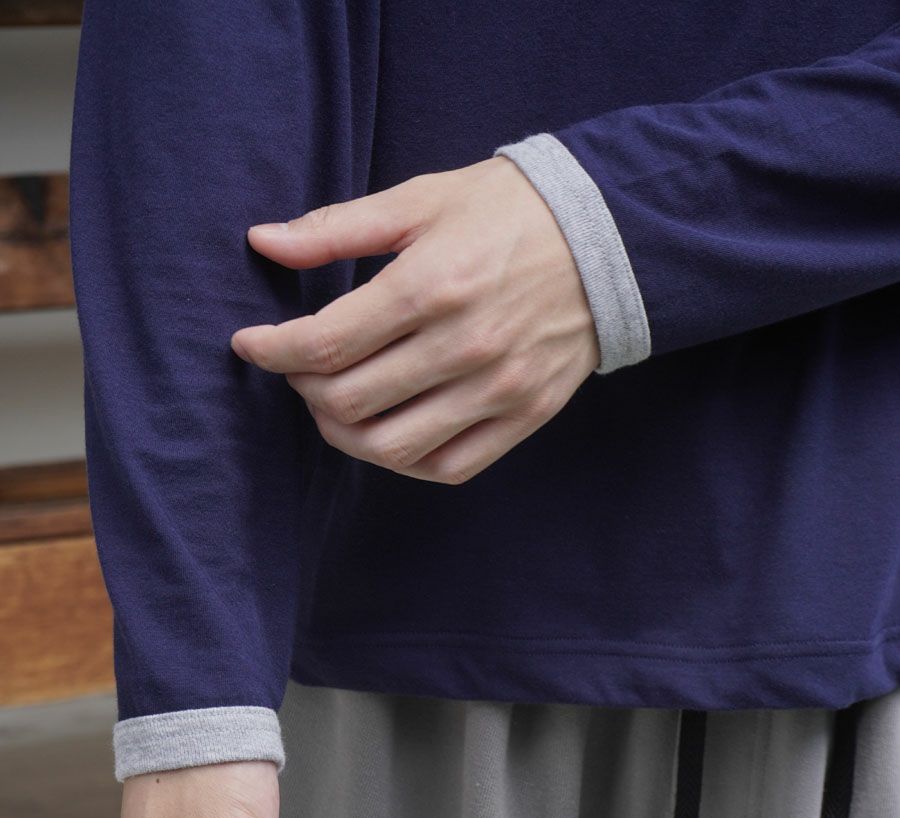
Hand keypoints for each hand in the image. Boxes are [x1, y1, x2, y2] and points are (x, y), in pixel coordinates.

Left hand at [231, 155, 600, 484]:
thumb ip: (337, 228)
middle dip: (303, 388)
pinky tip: (388, 431)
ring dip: (343, 433)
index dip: (271, 350)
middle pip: (347, 402)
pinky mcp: (522, 418)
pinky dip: (403, 461)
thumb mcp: (420, 201)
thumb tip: (263, 241)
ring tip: (334, 405)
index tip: (251, 343)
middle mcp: (462, 347)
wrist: (609, 240)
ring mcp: (496, 391)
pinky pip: (446, 468)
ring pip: (390, 448)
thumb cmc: (506, 213)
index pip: (323, 344)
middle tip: (300, 367)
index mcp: (431, 286)